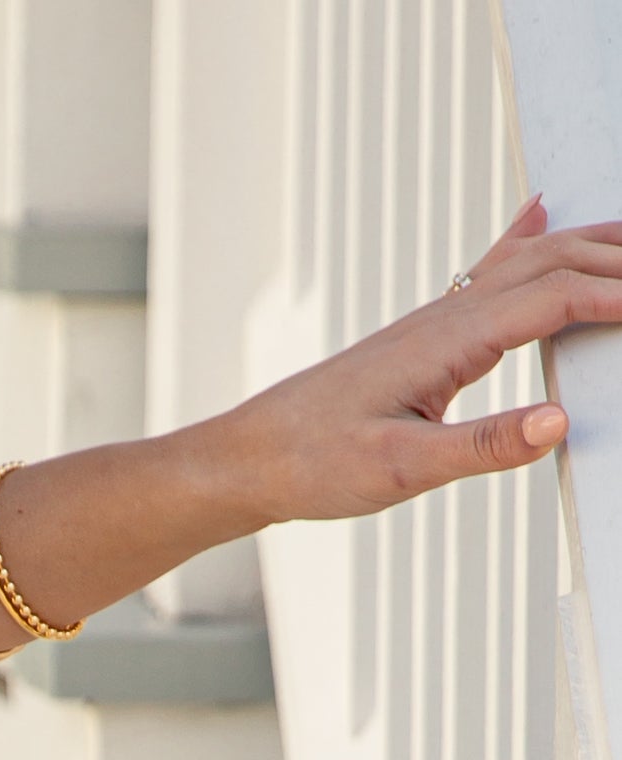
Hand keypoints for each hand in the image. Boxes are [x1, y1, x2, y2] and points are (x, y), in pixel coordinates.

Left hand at [217, 197, 621, 527]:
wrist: (253, 456)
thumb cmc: (315, 464)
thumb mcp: (400, 471)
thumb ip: (481, 446)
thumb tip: (557, 423)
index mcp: (447, 341)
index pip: (555, 297)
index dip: (617, 296)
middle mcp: (446, 315)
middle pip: (553, 261)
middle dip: (617, 260)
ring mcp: (436, 317)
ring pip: (527, 257)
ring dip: (588, 242)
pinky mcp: (425, 331)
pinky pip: (488, 268)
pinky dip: (528, 235)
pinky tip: (542, 210)